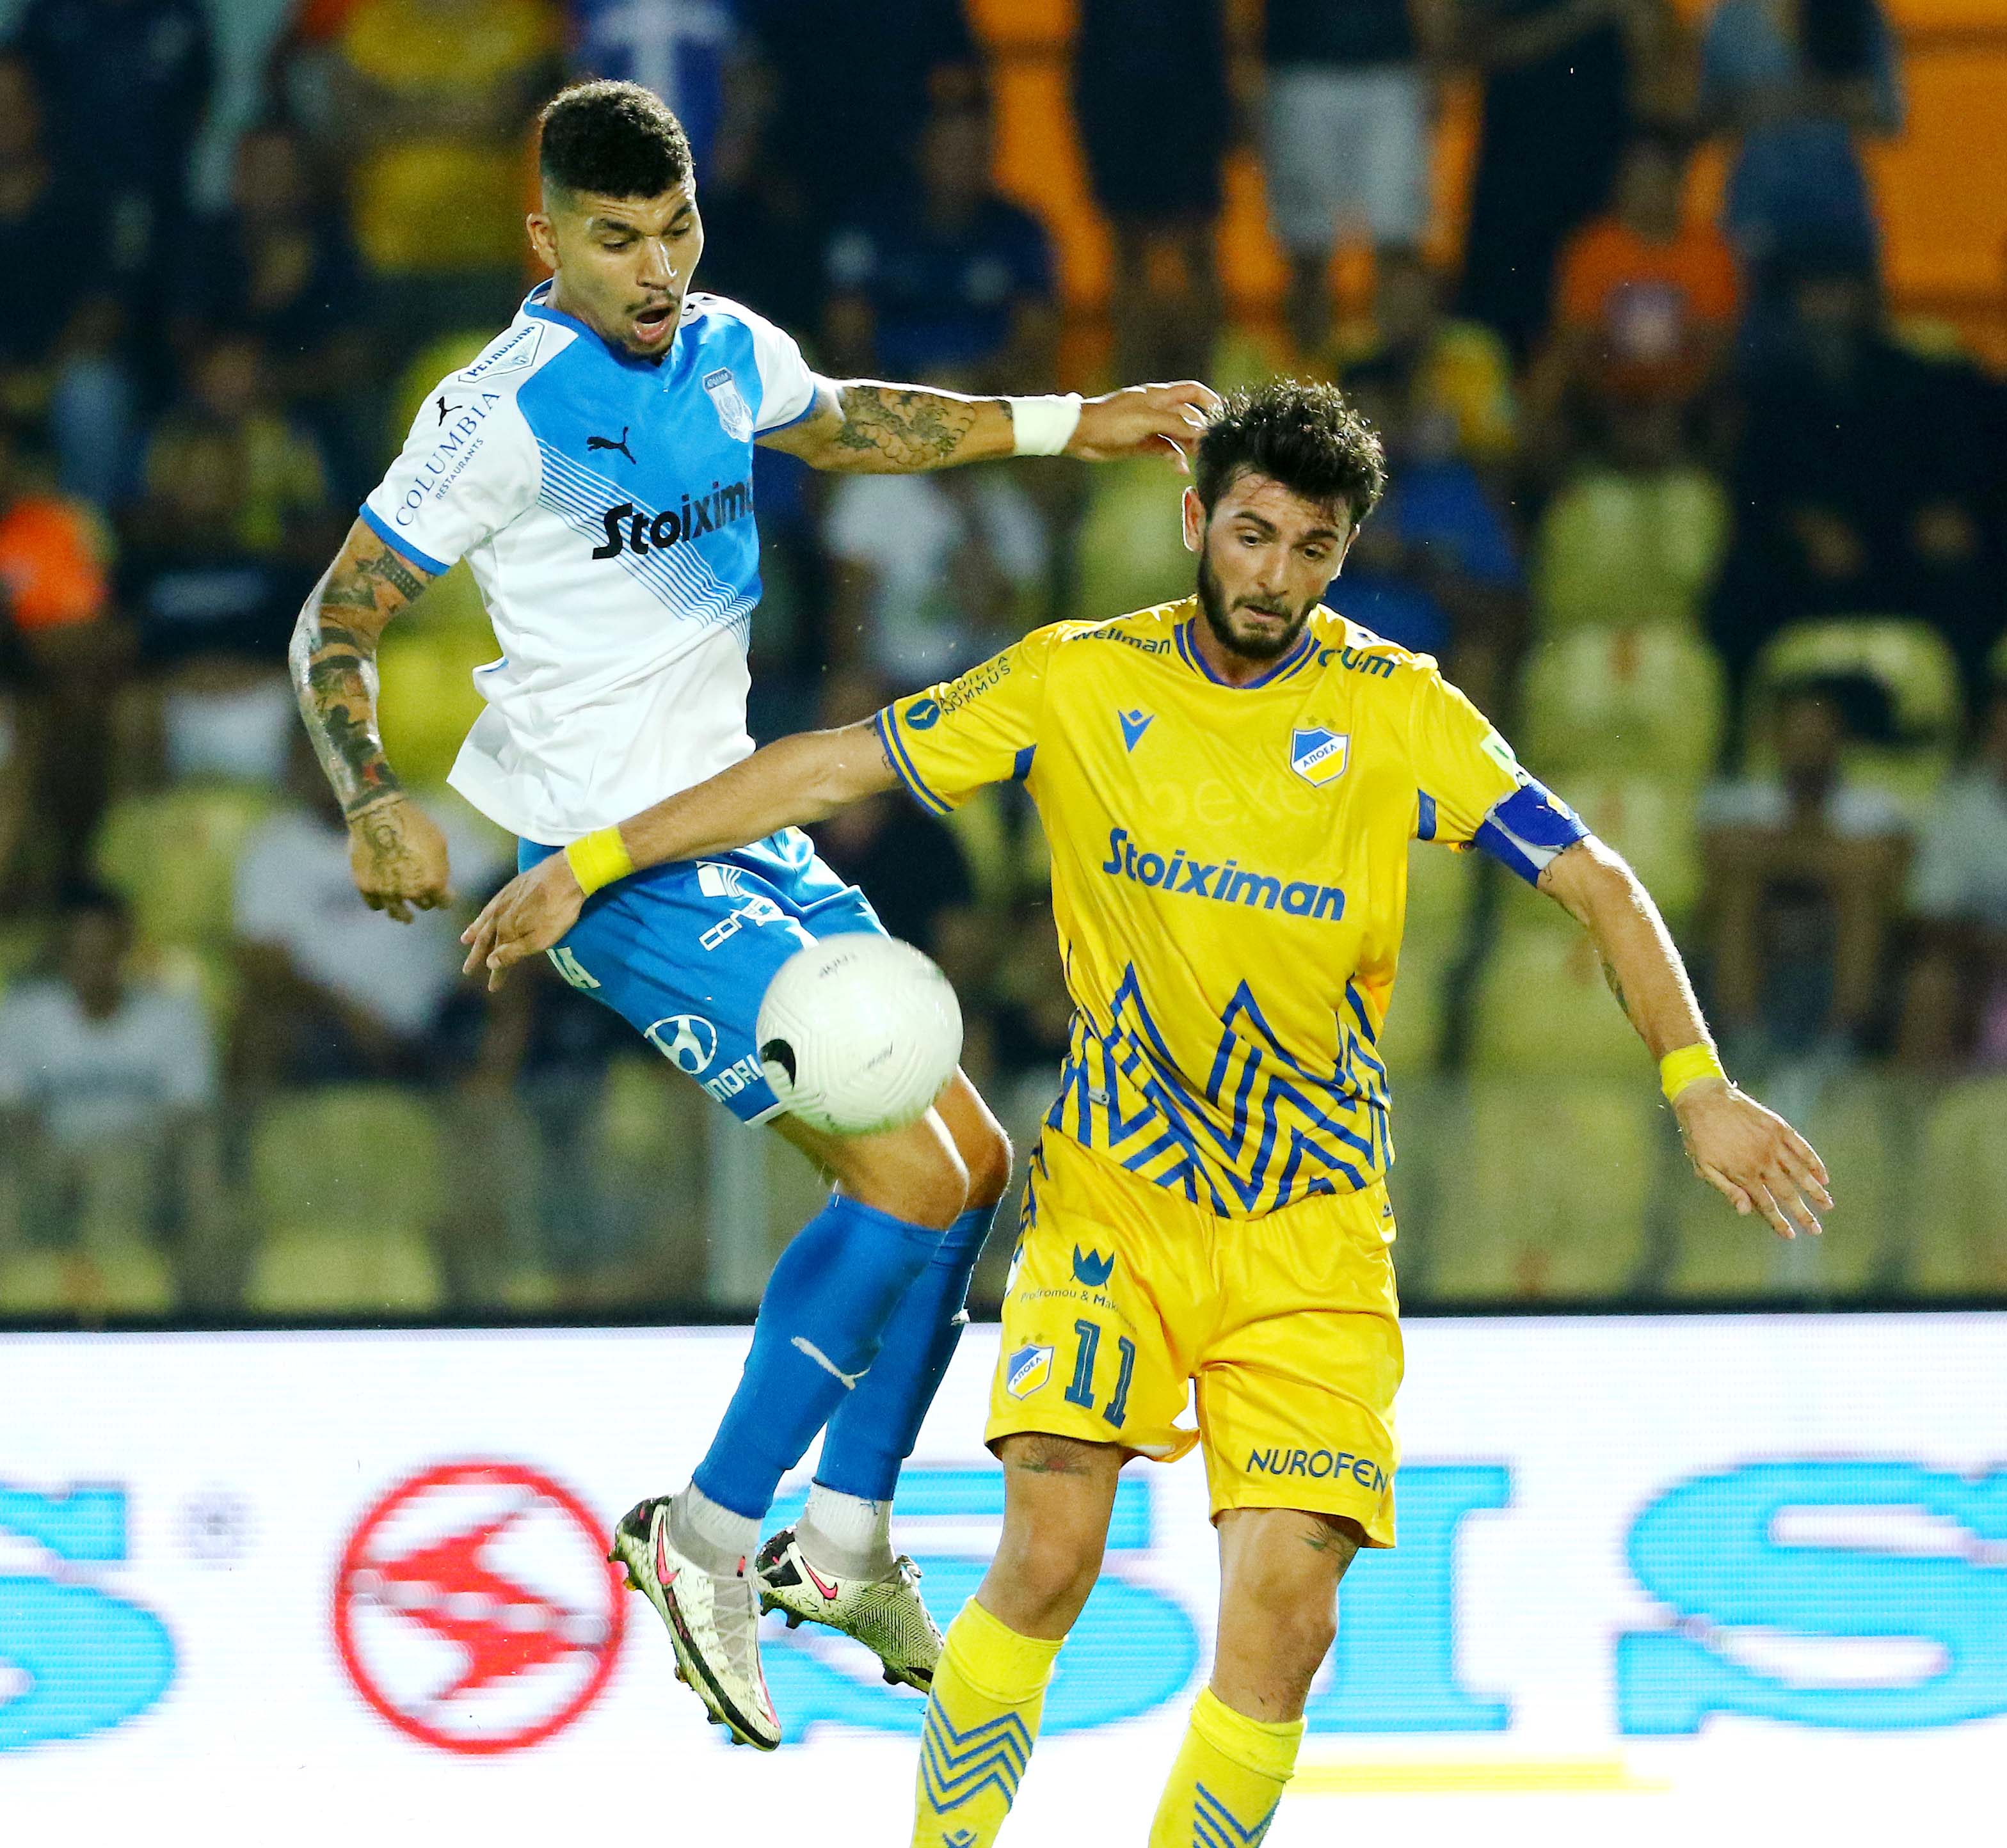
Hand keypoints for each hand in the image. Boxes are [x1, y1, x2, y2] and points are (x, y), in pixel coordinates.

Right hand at [347, 795, 451, 922]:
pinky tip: (383, 899)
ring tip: (405, 917)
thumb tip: (441, 885)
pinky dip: (381, 903)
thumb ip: (441, 868)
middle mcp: (411, 891)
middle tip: (424, 897)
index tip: (445, 898)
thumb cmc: (413, 824)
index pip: (444, 902)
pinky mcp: (366, 886)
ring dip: (403, 915)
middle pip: (423, 905)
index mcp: (433, 882)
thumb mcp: (438, 843)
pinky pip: (375, 905)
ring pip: (397, 913)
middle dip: (425, 900)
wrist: (378, 813)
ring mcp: (387, 891)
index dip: (446, 899)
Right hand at [460, 853, 584, 989]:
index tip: (493, 987)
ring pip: (485, 920)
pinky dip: (484, 914)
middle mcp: (500, 915)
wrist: (567, 873)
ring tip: (465, 940)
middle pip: (485, 939)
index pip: (498, 957)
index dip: (497, 973)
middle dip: (477, 955)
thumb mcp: (540, 939)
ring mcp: (504, 899)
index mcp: (507, 930)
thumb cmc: (558, 910)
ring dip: (475, 932)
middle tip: (467, 969)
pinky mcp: (512, 887)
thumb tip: (489, 963)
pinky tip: (486, 914)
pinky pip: (491, 905)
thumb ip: (514, 951)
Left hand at [1069, 381, 1221, 471]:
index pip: (1191, 391)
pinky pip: (1166, 449)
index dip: (1209, 400)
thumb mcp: (1147, 419)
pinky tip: (1180, 468)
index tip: (1222, 415)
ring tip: (1200, 458)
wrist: (1082, 435)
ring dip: (1189, 445)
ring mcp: (1151, 426)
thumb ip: (1175, 424)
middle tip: (1212, 444)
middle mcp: (1157, 409)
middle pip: (1188, 415)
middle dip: (1201, 428)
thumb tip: (1201, 431)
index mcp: (1159, 395)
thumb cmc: (1111, 420)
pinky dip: (1174, 458)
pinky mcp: (1143, 443)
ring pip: (1178, 434)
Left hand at [1673, 1078, 1832, 1239]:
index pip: (1766, 1205)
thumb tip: (1745, 1212)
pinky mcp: (1779, 1127)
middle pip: (1788, 1193)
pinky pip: (1802, 1148)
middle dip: (1803, 1213)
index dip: (1779, 1222)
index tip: (1791, 1235)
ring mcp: (1773, 1143)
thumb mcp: (1704, 1166)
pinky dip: (1814, 1163)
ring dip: (1815, 1191)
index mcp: (1743, 1173)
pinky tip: (1824, 1176)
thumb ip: (1727, 1189)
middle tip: (1816, 1229)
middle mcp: (1762, 1161)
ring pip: (1800, 1172)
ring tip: (1828, 1205)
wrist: (1703, 1099)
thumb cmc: (1699, 1135)